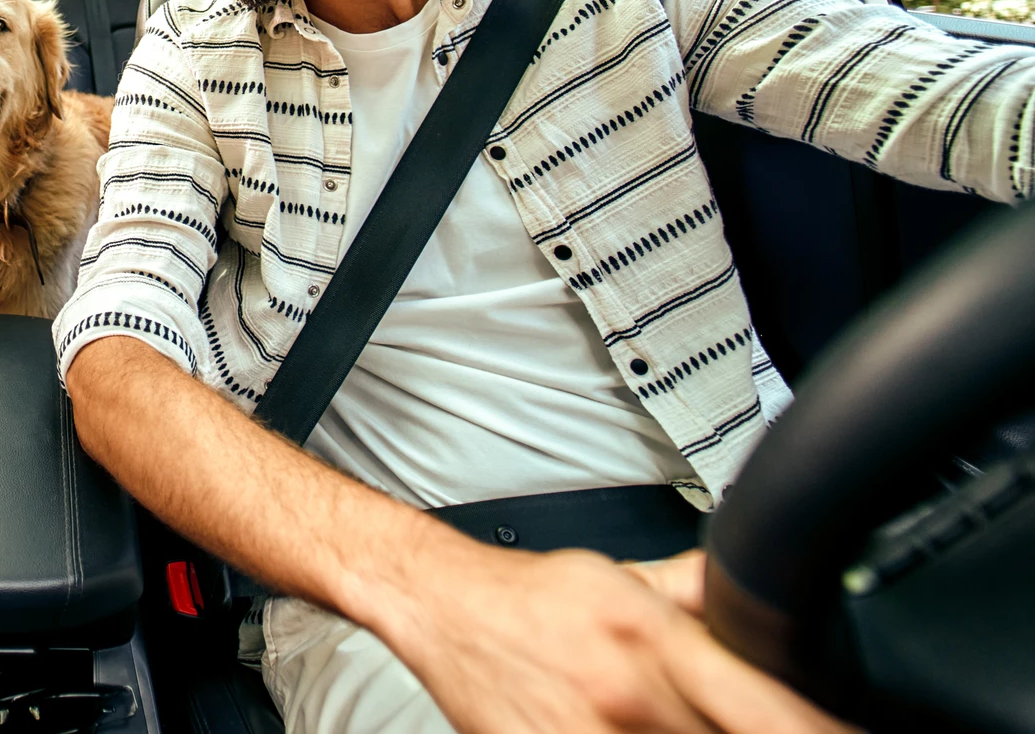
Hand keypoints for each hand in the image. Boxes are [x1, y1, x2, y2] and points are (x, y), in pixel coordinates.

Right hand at [378, 543, 852, 733]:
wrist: (446, 608)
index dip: (820, 730)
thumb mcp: (627, 576)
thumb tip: (768, 594)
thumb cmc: (533, 597)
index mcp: (656, 640)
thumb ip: (701, 591)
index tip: (848, 733)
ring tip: (676, 722)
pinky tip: (637, 732)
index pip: (769, 709)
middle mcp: (630, 699)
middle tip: (741, 721)